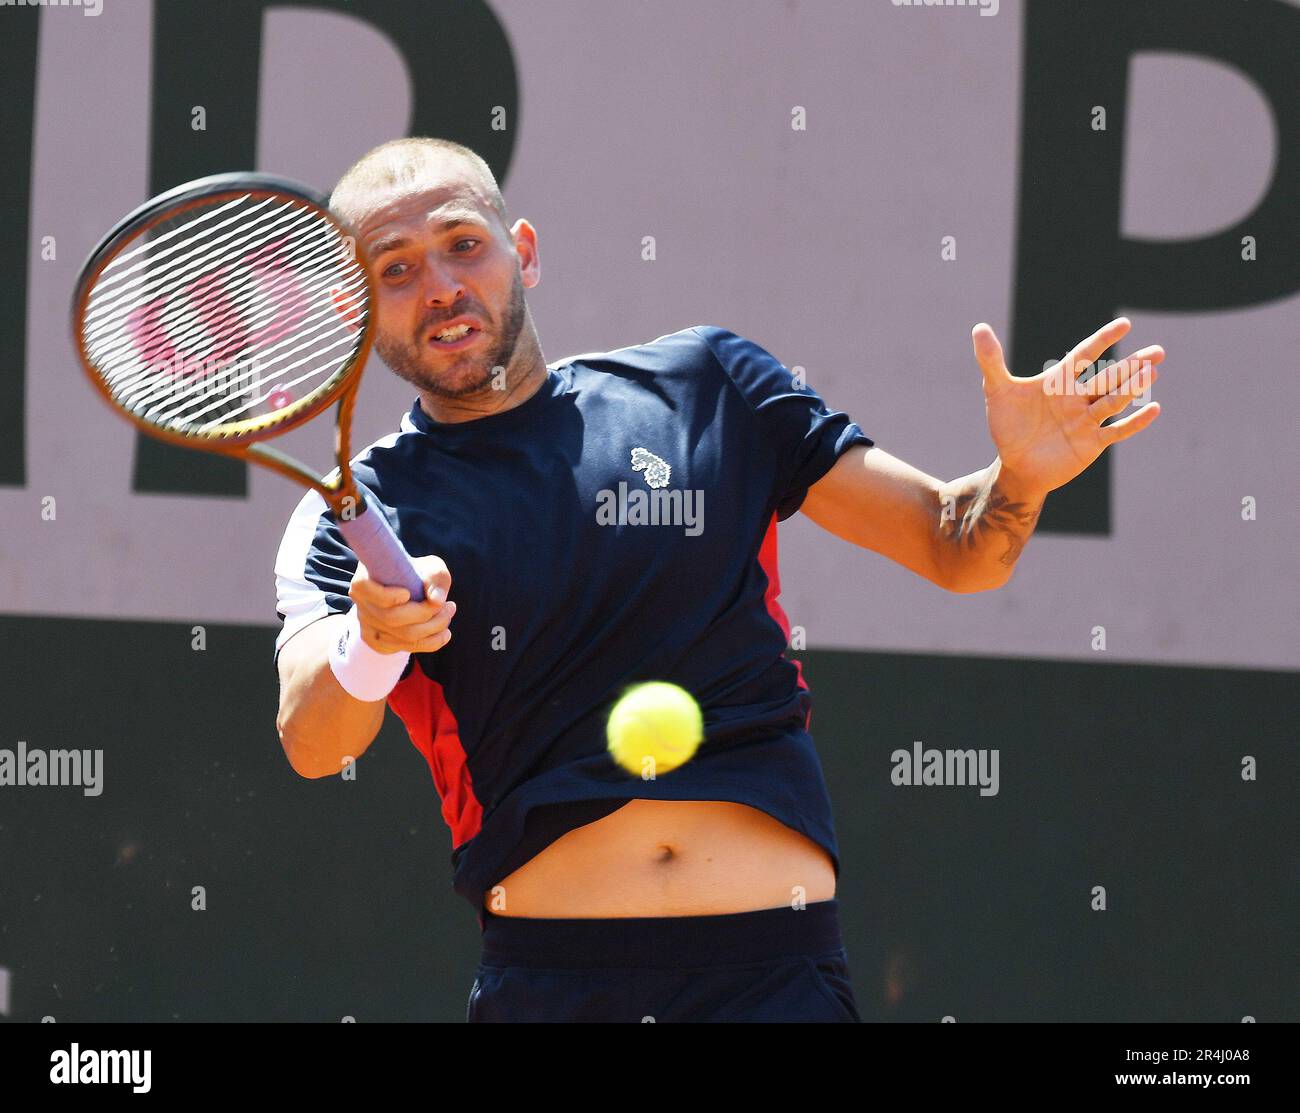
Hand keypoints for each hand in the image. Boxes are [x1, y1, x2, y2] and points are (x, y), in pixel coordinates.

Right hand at [348, 555, 454, 653]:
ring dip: (433, 629)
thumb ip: (435, 577)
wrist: (410, 590)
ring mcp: (368, 627)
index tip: (407, 593)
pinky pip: (404, 649)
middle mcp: (362, 606)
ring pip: (402, 637)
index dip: (386, 595)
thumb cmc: (418, 574)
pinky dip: (429, 643)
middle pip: (391, 618)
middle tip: (450, 606)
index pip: (364, 589)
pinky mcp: (380, 643)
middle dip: (426, 614)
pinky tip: (443, 633)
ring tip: (449, 615)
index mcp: (364, 582)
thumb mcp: (429, 567)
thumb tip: (437, 600)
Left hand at [972, 317, 1163, 495]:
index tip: (1124, 325)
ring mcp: (1087, 421)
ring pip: (1114, 401)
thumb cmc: (1008, 426)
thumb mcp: (997, 391)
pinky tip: (1155, 409)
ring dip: (1133, 387)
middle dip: (1131, 365)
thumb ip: (991, 360)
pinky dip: (1134, 422)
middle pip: (1108, 378)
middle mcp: (1078, 398)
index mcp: (1059, 382)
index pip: (1084, 355)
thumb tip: (979, 328)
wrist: (1014, 465)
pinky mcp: (1091, 443)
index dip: (1102, 340)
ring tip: (1152, 371)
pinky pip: (1116, 431)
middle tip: (1157, 352)